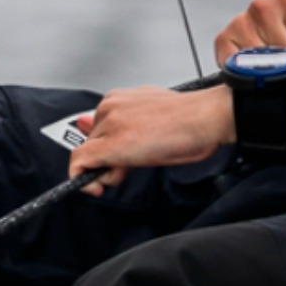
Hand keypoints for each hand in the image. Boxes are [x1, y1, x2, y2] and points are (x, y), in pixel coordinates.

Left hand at [68, 86, 232, 195]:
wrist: (205, 119)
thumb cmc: (190, 120)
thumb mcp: (151, 117)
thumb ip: (124, 122)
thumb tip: (94, 126)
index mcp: (120, 99)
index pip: (98, 128)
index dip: (110, 149)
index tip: (123, 158)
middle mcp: (111, 106)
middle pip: (92, 142)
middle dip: (109, 160)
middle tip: (132, 165)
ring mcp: (109, 124)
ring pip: (86, 153)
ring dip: (104, 170)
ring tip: (129, 169)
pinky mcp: (110, 144)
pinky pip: (79, 163)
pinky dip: (82, 180)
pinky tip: (99, 186)